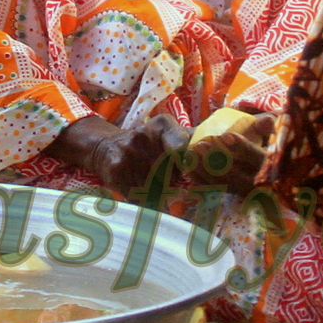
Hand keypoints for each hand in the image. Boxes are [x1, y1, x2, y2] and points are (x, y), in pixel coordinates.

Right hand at [47, 115, 186, 196]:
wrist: (105, 148)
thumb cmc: (145, 144)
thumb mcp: (166, 133)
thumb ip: (189, 138)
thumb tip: (217, 141)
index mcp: (162, 125)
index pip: (183, 147)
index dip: (187, 164)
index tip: (185, 170)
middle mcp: (143, 135)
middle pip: (172, 174)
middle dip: (172, 180)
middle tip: (163, 175)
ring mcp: (128, 152)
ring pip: (155, 187)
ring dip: (156, 191)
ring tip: (148, 179)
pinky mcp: (116, 170)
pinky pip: (138, 195)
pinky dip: (141, 198)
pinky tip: (136, 186)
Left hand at [180, 109, 275, 188]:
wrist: (257, 165)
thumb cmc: (261, 142)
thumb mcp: (266, 133)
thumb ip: (265, 126)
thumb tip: (268, 119)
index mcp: (269, 165)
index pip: (257, 158)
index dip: (242, 147)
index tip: (226, 136)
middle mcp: (257, 182)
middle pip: (235, 174)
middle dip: (216, 159)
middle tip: (200, 144)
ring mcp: (242, 190)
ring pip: (222, 183)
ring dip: (204, 168)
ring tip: (192, 152)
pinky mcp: (229, 193)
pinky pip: (212, 188)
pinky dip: (199, 178)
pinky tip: (189, 165)